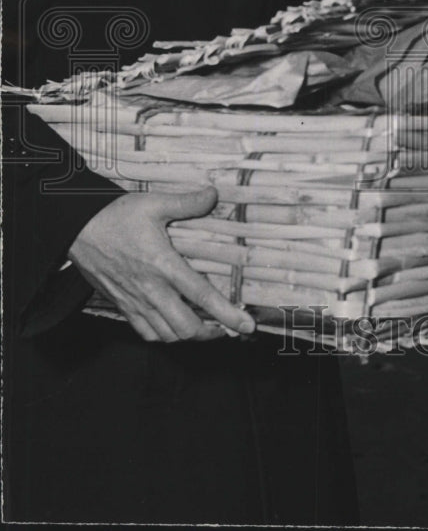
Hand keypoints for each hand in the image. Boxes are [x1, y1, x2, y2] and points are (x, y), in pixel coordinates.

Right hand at [68, 187, 255, 341]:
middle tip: (226, 325)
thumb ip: (187, 202)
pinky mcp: (122, 305)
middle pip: (186, 327)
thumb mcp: (154, 203)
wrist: (77, 229)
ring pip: (167, 335)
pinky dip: (164, 335)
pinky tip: (174, 324)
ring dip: (189, 335)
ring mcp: (135, 301)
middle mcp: (151, 289)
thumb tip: (213, 195)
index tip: (246, 326)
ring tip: (205, 327)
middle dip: (211, 332)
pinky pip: (146, 332)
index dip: (227, 314)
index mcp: (164, 265)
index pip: (202, 296)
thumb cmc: (116, 216)